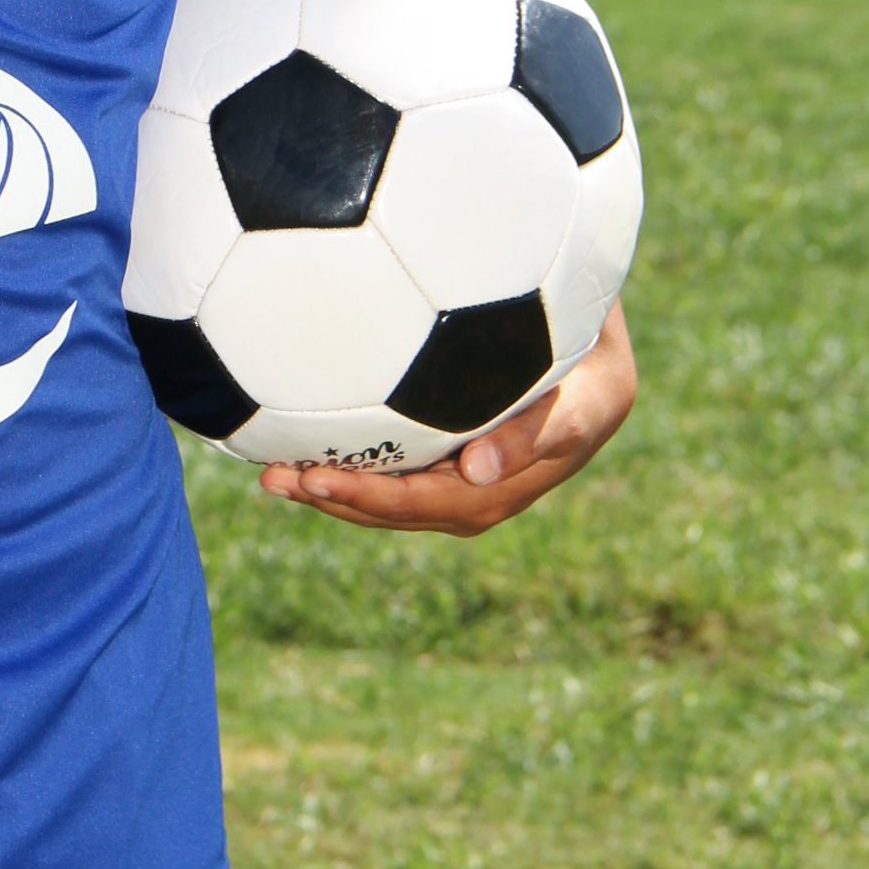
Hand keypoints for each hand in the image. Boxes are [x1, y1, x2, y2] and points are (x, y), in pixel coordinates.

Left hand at [257, 303, 635, 535]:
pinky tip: (296, 441)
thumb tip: (478, 471)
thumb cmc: (587, 374)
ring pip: (385, 492)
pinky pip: (389, 466)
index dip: (371, 496)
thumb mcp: (579, 400)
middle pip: (395, 506)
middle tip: (276, 479)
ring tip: (271, 474)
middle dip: (334, 497)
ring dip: (329, 487)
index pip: (426, 502)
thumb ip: (534, 431)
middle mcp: (475, 492)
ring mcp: (457, 477)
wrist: (597, 362)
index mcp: (500, 488)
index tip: (317, 478)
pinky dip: (344, 461)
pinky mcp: (441, 454)